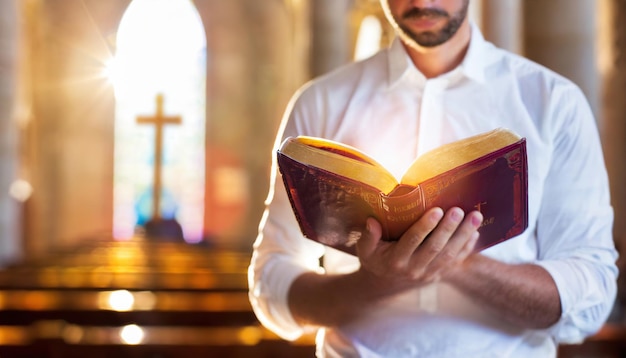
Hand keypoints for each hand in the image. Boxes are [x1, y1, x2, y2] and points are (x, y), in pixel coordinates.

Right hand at [355, 207, 482, 296]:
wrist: (385, 283)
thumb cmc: (376, 258)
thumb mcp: (366, 250)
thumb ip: (368, 237)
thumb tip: (372, 221)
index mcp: (395, 260)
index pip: (412, 241)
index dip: (425, 226)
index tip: (437, 210)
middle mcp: (414, 269)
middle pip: (435, 248)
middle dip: (448, 229)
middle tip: (458, 210)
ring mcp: (429, 274)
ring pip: (449, 255)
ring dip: (463, 235)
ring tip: (475, 216)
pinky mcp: (439, 275)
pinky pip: (456, 262)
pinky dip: (467, 247)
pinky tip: (475, 232)